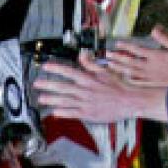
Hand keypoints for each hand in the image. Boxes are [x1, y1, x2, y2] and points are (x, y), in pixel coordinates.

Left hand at [34, 52, 167, 122]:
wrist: (130, 101)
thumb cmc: (119, 86)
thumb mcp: (105, 71)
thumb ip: (91, 64)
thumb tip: (82, 54)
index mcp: (89, 79)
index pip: (69, 71)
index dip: (56, 68)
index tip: (45, 67)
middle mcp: (86, 90)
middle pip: (63, 87)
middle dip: (48, 85)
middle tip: (37, 84)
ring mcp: (86, 103)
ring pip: (65, 101)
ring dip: (52, 99)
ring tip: (42, 98)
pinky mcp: (89, 113)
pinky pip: (73, 113)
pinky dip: (63, 112)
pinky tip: (55, 112)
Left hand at [108, 25, 167, 86]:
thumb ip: (167, 38)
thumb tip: (155, 28)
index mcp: (157, 56)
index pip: (137, 49)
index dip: (126, 46)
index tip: (116, 42)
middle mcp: (152, 67)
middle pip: (131, 61)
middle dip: (118, 57)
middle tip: (107, 54)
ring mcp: (152, 77)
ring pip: (132, 72)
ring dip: (120, 68)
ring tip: (111, 64)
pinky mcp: (155, 84)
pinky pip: (139, 82)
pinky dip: (130, 79)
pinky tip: (125, 78)